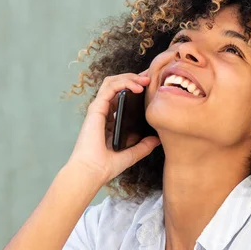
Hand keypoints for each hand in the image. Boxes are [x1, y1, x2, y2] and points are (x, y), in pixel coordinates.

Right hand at [65, 68, 160, 183]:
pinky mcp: (96, 108)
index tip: (150, 86)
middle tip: (150, 77)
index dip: (135, 87)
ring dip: (130, 77)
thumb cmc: (106, 166)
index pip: (121, 96)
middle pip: (117, 85)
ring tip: (145, 80)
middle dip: (134, 77)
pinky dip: (124, 83)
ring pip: (112, 82)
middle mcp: (103, 112)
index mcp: (109, 121)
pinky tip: (137, 87)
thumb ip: (143, 146)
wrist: (92, 172)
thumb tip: (157, 139)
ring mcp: (99, 109)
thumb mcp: (132, 154)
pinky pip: (110, 87)